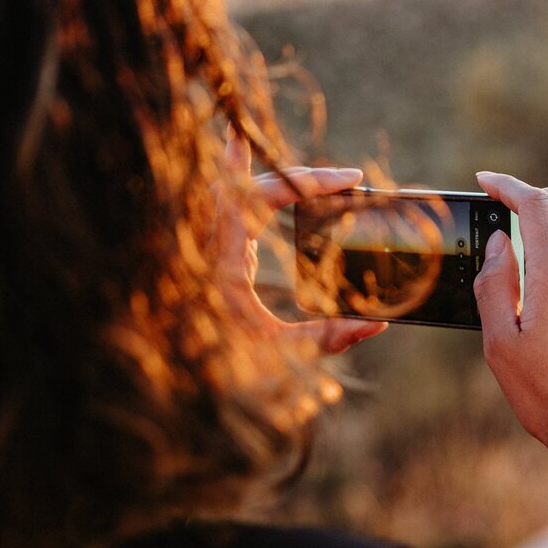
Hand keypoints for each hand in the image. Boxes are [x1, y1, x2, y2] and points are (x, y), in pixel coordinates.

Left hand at [212, 132, 387, 355]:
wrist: (170, 383)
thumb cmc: (220, 371)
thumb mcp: (278, 358)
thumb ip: (326, 339)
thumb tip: (377, 323)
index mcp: (223, 261)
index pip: (263, 196)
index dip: (309, 181)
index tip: (350, 181)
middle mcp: (209, 245)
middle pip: (251, 184)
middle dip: (302, 176)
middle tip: (348, 179)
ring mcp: (207, 245)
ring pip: (234, 187)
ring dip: (271, 174)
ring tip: (304, 165)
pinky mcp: (212, 254)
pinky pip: (229, 205)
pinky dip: (246, 182)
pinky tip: (254, 164)